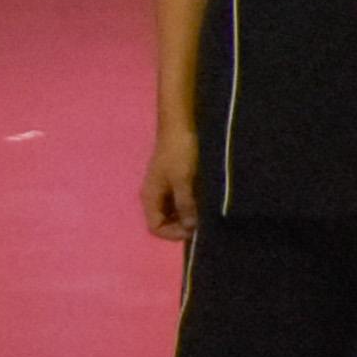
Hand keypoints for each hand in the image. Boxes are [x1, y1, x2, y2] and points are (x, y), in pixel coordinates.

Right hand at [143, 117, 203, 244]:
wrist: (182, 122)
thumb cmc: (180, 151)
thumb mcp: (183, 179)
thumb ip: (185, 203)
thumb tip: (191, 227)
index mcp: (150, 197)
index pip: (155, 227)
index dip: (172, 233)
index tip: (194, 231)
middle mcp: (156, 195)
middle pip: (165, 221)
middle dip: (182, 225)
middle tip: (203, 224)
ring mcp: (166, 187)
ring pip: (175, 210)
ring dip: (189, 215)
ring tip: (206, 214)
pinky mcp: (177, 178)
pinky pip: (182, 199)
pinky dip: (192, 204)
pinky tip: (206, 202)